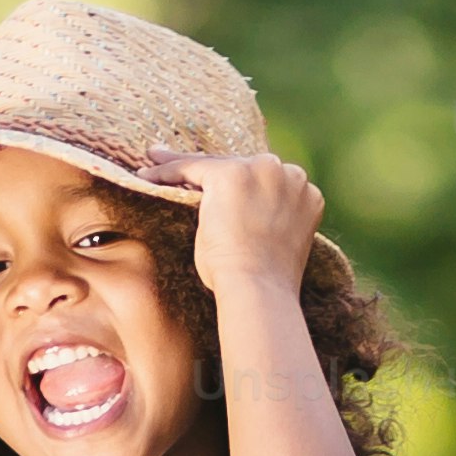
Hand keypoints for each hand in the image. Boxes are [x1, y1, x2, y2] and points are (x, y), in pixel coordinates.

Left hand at [158, 151, 323, 300]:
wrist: (259, 291)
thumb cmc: (264, 285)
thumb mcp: (273, 244)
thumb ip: (265, 220)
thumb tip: (235, 218)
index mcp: (307, 195)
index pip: (265, 181)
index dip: (239, 184)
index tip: (218, 186)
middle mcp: (290, 175)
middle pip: (242, 165)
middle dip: (213, 170)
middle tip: (183, 172)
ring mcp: (261, 171)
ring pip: (215, 163)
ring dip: (185, 166)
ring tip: (155, 167)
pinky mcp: (231, 174)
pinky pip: (192, 167)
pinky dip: (167, 170)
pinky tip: (148, 174)